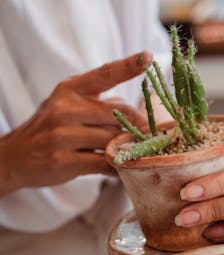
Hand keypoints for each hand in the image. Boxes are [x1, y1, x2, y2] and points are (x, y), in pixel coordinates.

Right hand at [0, 52, 150, 195]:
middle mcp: (65, 108)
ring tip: (130, 152)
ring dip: (126, 147)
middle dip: (138, 125)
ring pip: (113, 139)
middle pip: (119, 114)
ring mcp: (62, 135)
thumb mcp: (68, 105)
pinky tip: (122, 168)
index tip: (149, 57)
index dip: (128, 66)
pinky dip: (118, 167)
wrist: (15, 157)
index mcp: (69, 89)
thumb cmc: (52, 128)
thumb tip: (138, 111)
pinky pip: (105, 163)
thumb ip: (100, 104)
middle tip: (150, 134)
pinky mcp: (64, 160)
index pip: (104, 73)